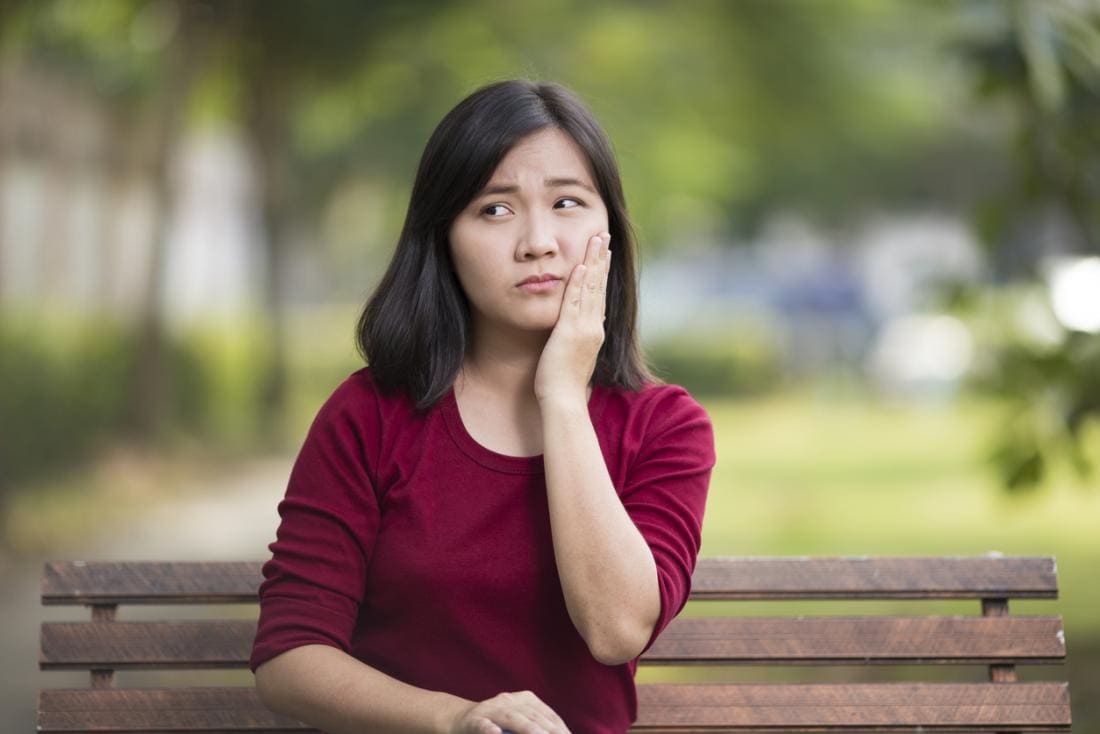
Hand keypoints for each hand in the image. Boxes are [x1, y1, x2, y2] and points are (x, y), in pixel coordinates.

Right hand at [448, 690, 571, 733]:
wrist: (459, 720)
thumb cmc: (495, 724)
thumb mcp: (517, 722)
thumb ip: (535, 726)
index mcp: (524, 699)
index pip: (547, 715)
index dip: (560, 728)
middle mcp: (509, 700)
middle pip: (533, 716)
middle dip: (548, 731)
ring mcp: (491, 709)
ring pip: (511, 718)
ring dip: (527, 728)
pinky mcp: (473, 719)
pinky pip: (482, 725)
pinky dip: (489, 729)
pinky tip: (494, 733)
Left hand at [533, 231, 610, 405]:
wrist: (563, 400)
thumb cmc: (563, 384)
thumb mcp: (574, 355)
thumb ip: (579, 339)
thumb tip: (584, 327)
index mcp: (594, 331)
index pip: (599, 295)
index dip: (601, 272)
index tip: (603, 253)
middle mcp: (593, 326)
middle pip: (599, 285)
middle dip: (601, 259)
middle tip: (603, 235)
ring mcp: (584, 329)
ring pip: (590, 289)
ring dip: (593, 262)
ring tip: (595, 240)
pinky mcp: (570, 333)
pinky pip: (574, 303)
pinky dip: (577, 283)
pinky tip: (579, 265)